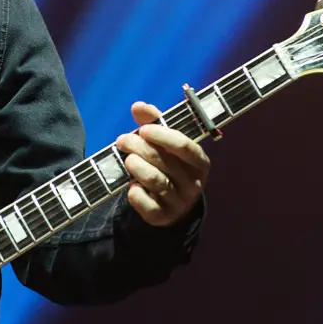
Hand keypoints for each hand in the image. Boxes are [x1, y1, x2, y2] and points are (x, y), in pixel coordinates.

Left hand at [115, 101, 210, 226]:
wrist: (172, 203)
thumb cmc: (168, 163)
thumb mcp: (164, 142)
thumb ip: (153, 122)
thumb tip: (138, 106)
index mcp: (200, 161)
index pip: (185, 146)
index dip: (161, 135)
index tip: (142, 129)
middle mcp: (194, 183)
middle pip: (164, 161)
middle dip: (138, 147)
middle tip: (122, 140)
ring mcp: (180, 202)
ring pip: (156, 181)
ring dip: (136, 167)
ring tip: (127, 159)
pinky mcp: (163, 217)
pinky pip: (147, 205)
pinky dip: (135, 193)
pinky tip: (131, 185)